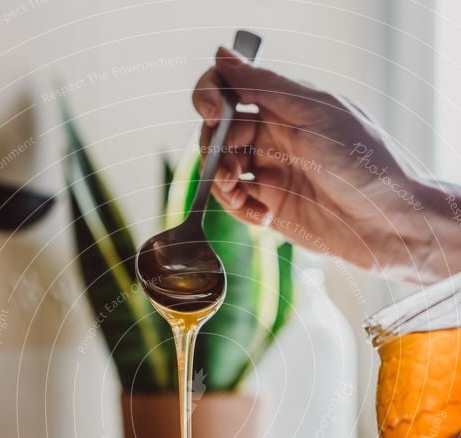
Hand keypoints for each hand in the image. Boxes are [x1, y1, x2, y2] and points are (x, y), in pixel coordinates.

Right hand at [193, 48, 451, 281]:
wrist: (387, 221)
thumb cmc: (363, 160)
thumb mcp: (313, 113)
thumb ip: (265, 87)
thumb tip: (222, 56)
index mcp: (284, 104)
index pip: (230, 89)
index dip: (211, 96)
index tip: (214, 113)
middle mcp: (273, 136)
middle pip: (218, 131)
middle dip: (213, 146)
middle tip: (227, 167)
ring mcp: (271, 172)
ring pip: (221, 168)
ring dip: (220, 179)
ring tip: (239, 192)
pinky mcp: (271, 207)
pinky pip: (237, 202)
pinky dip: (239, 208)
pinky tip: (263, 217)